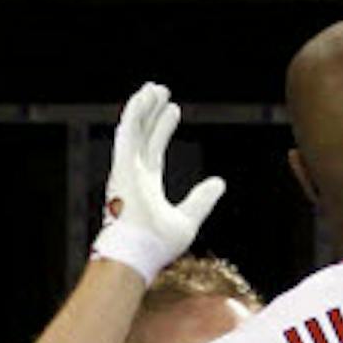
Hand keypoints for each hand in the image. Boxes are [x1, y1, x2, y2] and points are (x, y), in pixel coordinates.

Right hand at [91, 83, 225, 282]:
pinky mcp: (122, 166)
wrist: (140, 254)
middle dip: (151, 112)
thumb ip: (202, 199)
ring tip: (154, 88)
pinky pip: (128, 134)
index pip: (154, 149)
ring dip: (143, 108)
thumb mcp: (188, 219)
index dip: (162, 129)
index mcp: (145, 185)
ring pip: (134, 130)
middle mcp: (133, 174)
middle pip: (143, 135)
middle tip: (161, 91)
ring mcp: (125, 169)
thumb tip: (220, 183)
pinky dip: (135, 114)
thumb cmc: (158, 244)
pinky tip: (143, 98)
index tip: (174, 110)